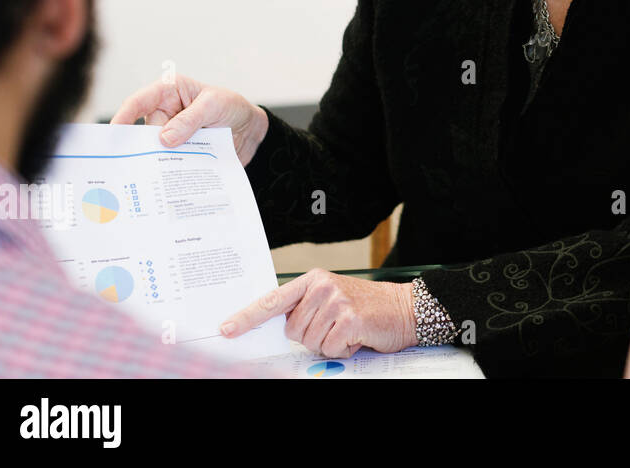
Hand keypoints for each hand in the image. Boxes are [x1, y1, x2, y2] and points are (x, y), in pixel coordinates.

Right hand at [110, 76, 269, 165]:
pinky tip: (167, 185)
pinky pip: (169, 163)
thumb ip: (190, 119)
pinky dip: (168, 172)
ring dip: (156, 163)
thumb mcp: (215, 106)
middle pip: (143, 132)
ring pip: (154, 151)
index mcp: (168, 92)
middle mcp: (164, 113)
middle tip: (132, 166)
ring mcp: (171, 135)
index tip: (114, 133)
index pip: (139, 102)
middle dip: (140, 148)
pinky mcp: (179, 153)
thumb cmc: (232, 107)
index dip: (124, 116)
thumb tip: (164, 139)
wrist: (252, 130)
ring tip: (151, 180)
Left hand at [221, 269, 416, 357]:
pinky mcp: (350, 319)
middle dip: (311, 337)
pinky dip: (343, 350)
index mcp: (313, 280)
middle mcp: (323, 287)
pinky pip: (330, 348)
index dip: (247, 317)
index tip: (226, 330)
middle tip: (334, 326)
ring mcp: (337, 302)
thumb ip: (304, 308)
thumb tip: (277, 328)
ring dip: (328, 344)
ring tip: (347, 330)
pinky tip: (356, 336)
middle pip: (293, 331)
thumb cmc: (364, 307)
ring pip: (310, 343)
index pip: (273, 300)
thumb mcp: (331, 298)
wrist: (403, 308)